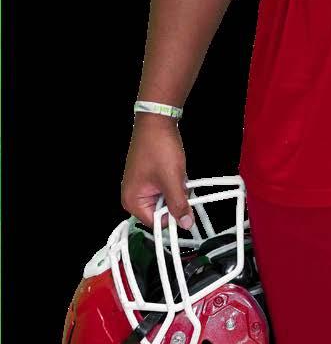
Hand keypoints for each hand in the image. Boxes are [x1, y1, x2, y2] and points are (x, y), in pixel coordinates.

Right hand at [121, 115, 193, 231]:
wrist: (157, 120)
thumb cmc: (158, 146)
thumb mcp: (172, 179)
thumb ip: (178, 204)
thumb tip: (185, 224)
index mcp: (132, 200)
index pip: (155, 223)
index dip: (172, 217)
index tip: (185, 209)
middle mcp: (133, 195)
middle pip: (160, 212)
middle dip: (175, 200)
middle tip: (181, 185)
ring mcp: (141, 185)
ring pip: (165, 200)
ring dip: (176, 190)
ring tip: (178, 175)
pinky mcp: (149, 177)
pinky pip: (165, 188)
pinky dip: (174, 182)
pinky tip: (177, 171)